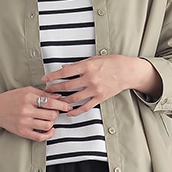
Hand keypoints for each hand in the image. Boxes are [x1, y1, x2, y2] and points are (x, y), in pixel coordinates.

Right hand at [0, 87, 72, 140]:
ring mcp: (24, 122)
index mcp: (28, 97)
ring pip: (47, 125)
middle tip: (54, 111)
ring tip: (49, 118)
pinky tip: (49, 129)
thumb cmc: (12, 98)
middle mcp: (26, 110)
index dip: (62, 105)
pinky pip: (40, 137)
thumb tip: (59, 97)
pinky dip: (48, 134)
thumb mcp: (26, 91)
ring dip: (52, 122)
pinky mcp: (22, 132)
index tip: (68, 106)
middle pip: (51, 115)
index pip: (50, 102)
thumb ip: (43, 94)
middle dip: (56, 113)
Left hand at [41, 55, 161, 115]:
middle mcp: (90, 79)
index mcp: (87, 67)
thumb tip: (64, 68)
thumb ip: (78, 65)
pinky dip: (76, 111)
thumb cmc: (111, 63)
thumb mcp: (94, 59)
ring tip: (55, 101)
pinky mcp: (99, 98)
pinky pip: (85, 107)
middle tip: (46, 91)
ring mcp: (94, 90)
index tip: (44, 79)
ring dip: (62, 100)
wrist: (127, 72)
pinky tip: (69, 113)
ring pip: (74, 98)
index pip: (65, 72)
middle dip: (54, 89)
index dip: (53, 76)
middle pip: (67, 86)